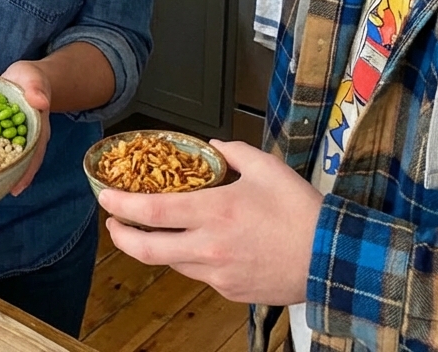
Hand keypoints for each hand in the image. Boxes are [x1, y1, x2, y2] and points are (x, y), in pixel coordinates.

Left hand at [1, 60, 51, 196]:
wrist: (21, 76)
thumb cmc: (31, 79)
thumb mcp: (35, 79)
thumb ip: (37, 89)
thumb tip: (39, 101)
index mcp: (35, 132)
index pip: (32, 155)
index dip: (25, 172)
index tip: (15, 189)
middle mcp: (19, 140)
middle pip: (13, 162)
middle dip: (3, 177)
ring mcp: (4, 138)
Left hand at [98, 140, 322, 305]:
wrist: (333, 259)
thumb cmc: (302, 212)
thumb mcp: (266, 166)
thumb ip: (233, 151)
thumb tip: (215, 146)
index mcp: (213, 211)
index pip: (152, 211)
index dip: (121, 206)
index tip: (104, 198)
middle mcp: (209, 246)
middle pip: (148, 249)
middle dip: (121, 237)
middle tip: (113, 224)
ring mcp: (218, 273)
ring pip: (172, 262)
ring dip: (155, 248)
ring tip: (150, 231)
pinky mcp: (230, 291)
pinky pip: (198, 274)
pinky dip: (188, 259)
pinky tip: (194, 245)